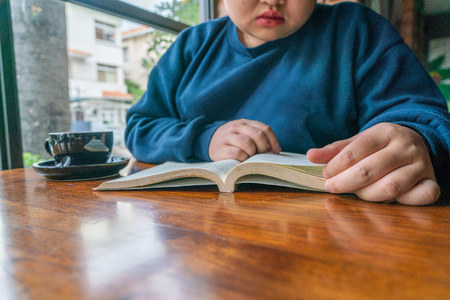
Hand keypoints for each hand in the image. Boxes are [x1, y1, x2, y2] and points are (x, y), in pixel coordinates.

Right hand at [209, 119, 280, 160]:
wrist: (208, 141)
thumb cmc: (232, 141)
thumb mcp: (243, 134)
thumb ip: (257, 138)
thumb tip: (275, 150)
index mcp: (245, 123)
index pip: (265, 129)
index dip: (273, 141)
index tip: (276, 151)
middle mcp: (236, 127)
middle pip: (258, 135)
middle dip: (263, 148)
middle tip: (260, 155)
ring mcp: (227, 137)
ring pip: (248, 144)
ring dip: (252, 154)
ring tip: (249, 158)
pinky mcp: (220, 148)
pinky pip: (237, 153)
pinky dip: (243, 159)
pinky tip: (241, 160)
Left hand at [306, 123, 439, 204]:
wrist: (416, 141)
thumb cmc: (379, 146)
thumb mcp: (358, 141)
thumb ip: (334, 150)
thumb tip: (310, 156)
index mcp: (385, 132)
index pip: (355, 151)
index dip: (336, 166)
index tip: (325, 175)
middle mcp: (405, 147)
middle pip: (369, 170)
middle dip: (345, 182)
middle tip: (332, 187)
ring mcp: (421, 165)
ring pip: (391, 187)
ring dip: (368, 195)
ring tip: (357, 192)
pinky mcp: (431, 181)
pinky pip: (422, 197)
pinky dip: (403, 202)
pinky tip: (387, 199)